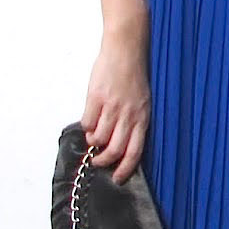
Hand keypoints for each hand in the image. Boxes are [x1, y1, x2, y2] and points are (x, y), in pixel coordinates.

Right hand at [81, 38, 150, 183]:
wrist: (126, 50)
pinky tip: (90, 120)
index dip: (125, 169)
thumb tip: (121, 142)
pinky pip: (87, 122)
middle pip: (115, 149)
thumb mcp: (142, 102)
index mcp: (142, 118)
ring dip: (94, 142)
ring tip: (93, 138)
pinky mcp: (96, 98)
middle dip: (104, 160)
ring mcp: (112, 107)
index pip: (135, 152)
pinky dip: (86, 126)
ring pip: (99, 138)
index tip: (117, 178)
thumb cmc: (134, 75)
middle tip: (98, 162)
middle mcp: (128, 115)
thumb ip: (134, 122)